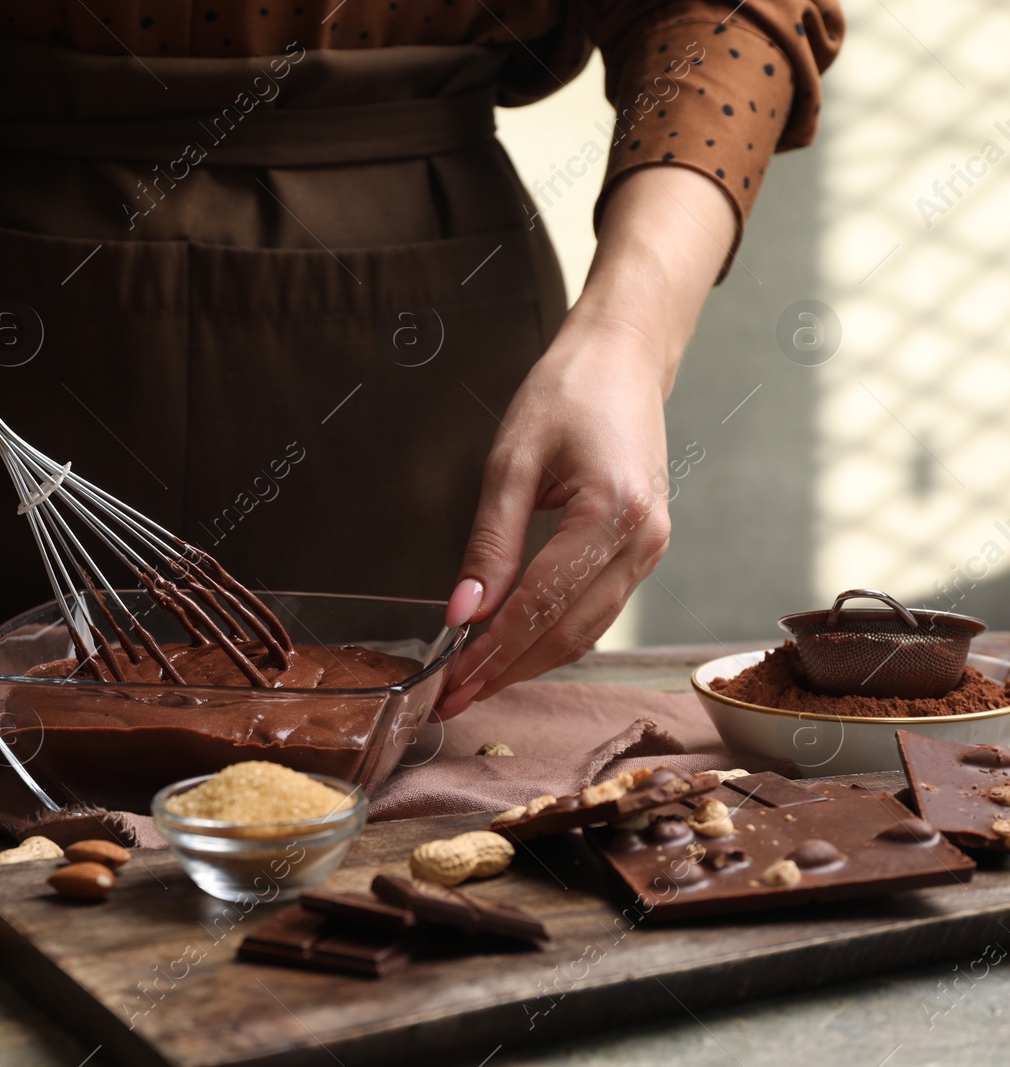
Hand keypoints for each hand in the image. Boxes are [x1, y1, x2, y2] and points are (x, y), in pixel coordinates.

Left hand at [437, 166, 737, 714]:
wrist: (623, 359)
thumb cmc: (567, 394)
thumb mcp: (511, 461)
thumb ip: (489, 543)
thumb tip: (461, 613)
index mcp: (613, 514)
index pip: (541, 606)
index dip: (493, 652)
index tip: (451, 681)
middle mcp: (643, 541)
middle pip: (568, 632)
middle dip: (508, 671)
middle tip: (454, 697)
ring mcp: (652, 549)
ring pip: (586, 630)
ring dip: (530, 661)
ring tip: (475, 682)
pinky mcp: (645, 549)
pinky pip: (596, 609)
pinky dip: (553, 635)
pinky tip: (513, 647)